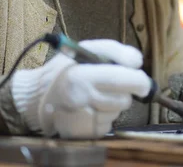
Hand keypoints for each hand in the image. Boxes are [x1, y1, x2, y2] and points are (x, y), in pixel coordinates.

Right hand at [11, 39, 150, 138]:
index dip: (138, 81)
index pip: (119, 80)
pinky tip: (91, 108)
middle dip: (125, 92)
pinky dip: (104, 118)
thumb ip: (115, 51)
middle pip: (122, 100)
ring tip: (95, 95)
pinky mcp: (80, 134)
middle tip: (114, 85)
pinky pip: (106, 126)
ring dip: (112, 105)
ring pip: (116, 114)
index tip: (144, 82)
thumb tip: (137, 63)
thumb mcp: (88, 48)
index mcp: (80, 76)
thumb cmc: (67, 68)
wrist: (39, 95)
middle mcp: (79, 100)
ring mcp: (78, 119)